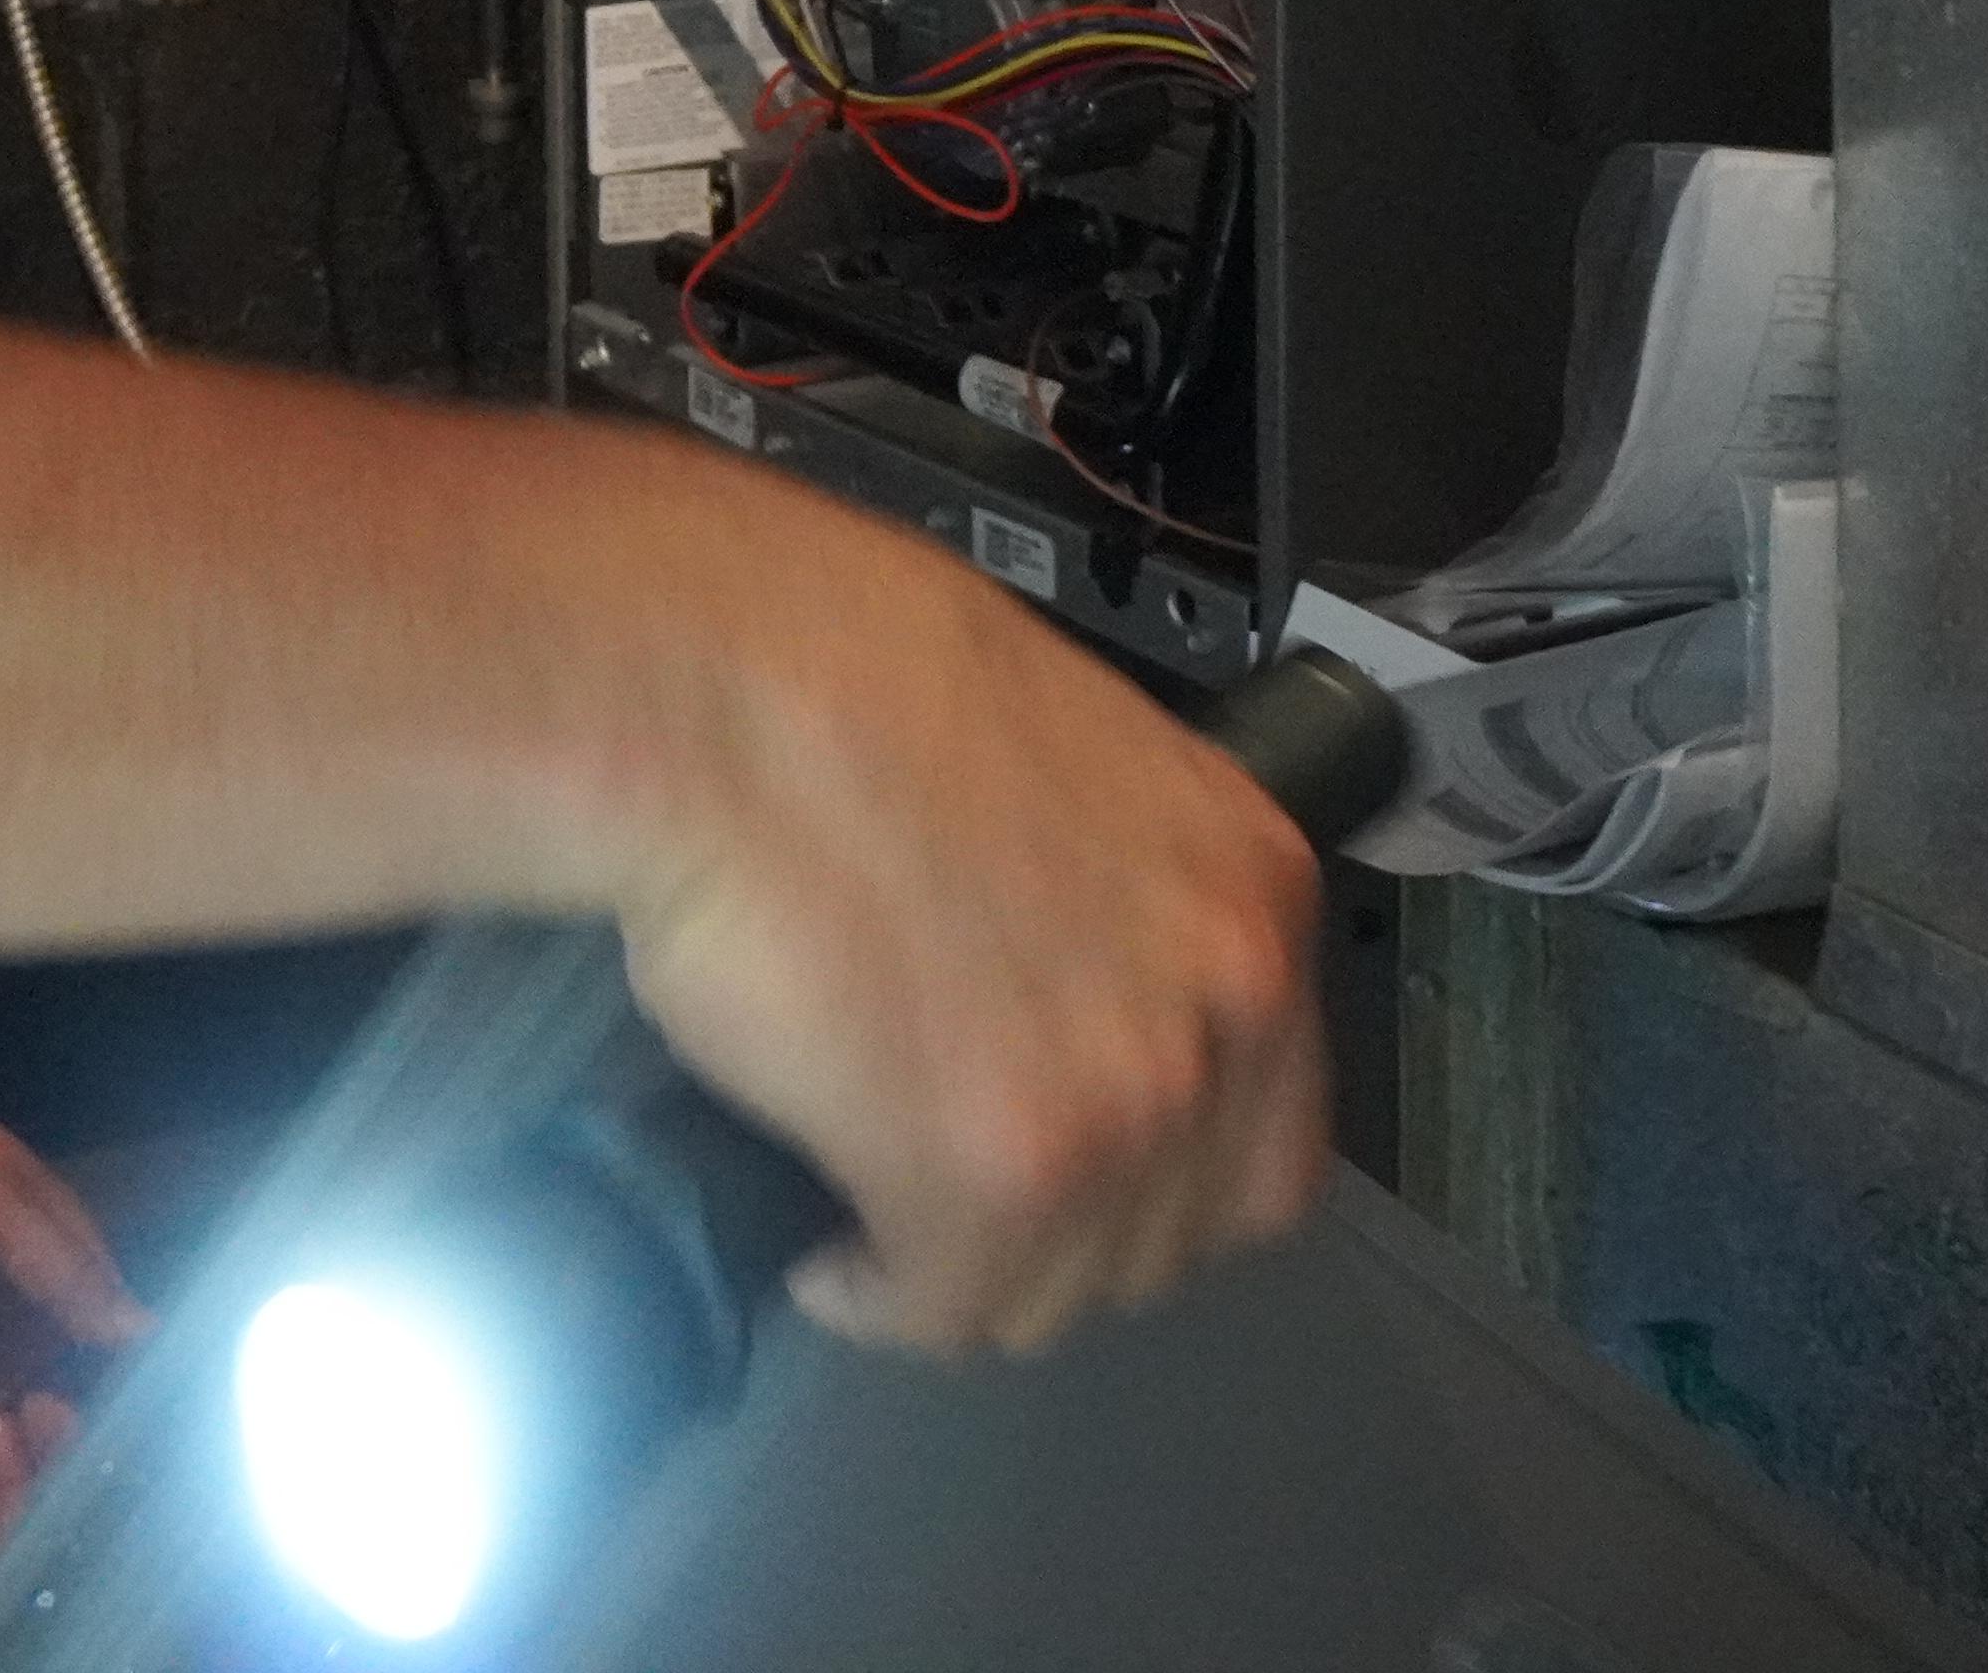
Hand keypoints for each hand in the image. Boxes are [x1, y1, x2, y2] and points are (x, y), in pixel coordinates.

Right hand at [608, 505, 1329, 1358]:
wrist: (718, 692)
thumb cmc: (841, 683)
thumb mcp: (1065, 768)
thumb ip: (1117, 897)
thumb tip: (1069, 995)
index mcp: (1253, 885)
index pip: (1269, 1128)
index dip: (1155, 1173)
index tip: (1068, 1162)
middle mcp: (1228, 1001)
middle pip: (1173, 1229)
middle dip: (1058, 1228)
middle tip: (954, 1190)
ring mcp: (1127, 1098)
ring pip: (1063, 1286)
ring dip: (966, 1267)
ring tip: (875, 1203)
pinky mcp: (998, 1175)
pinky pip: (946, 1304)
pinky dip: (877, 1290)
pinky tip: (827, 1240)